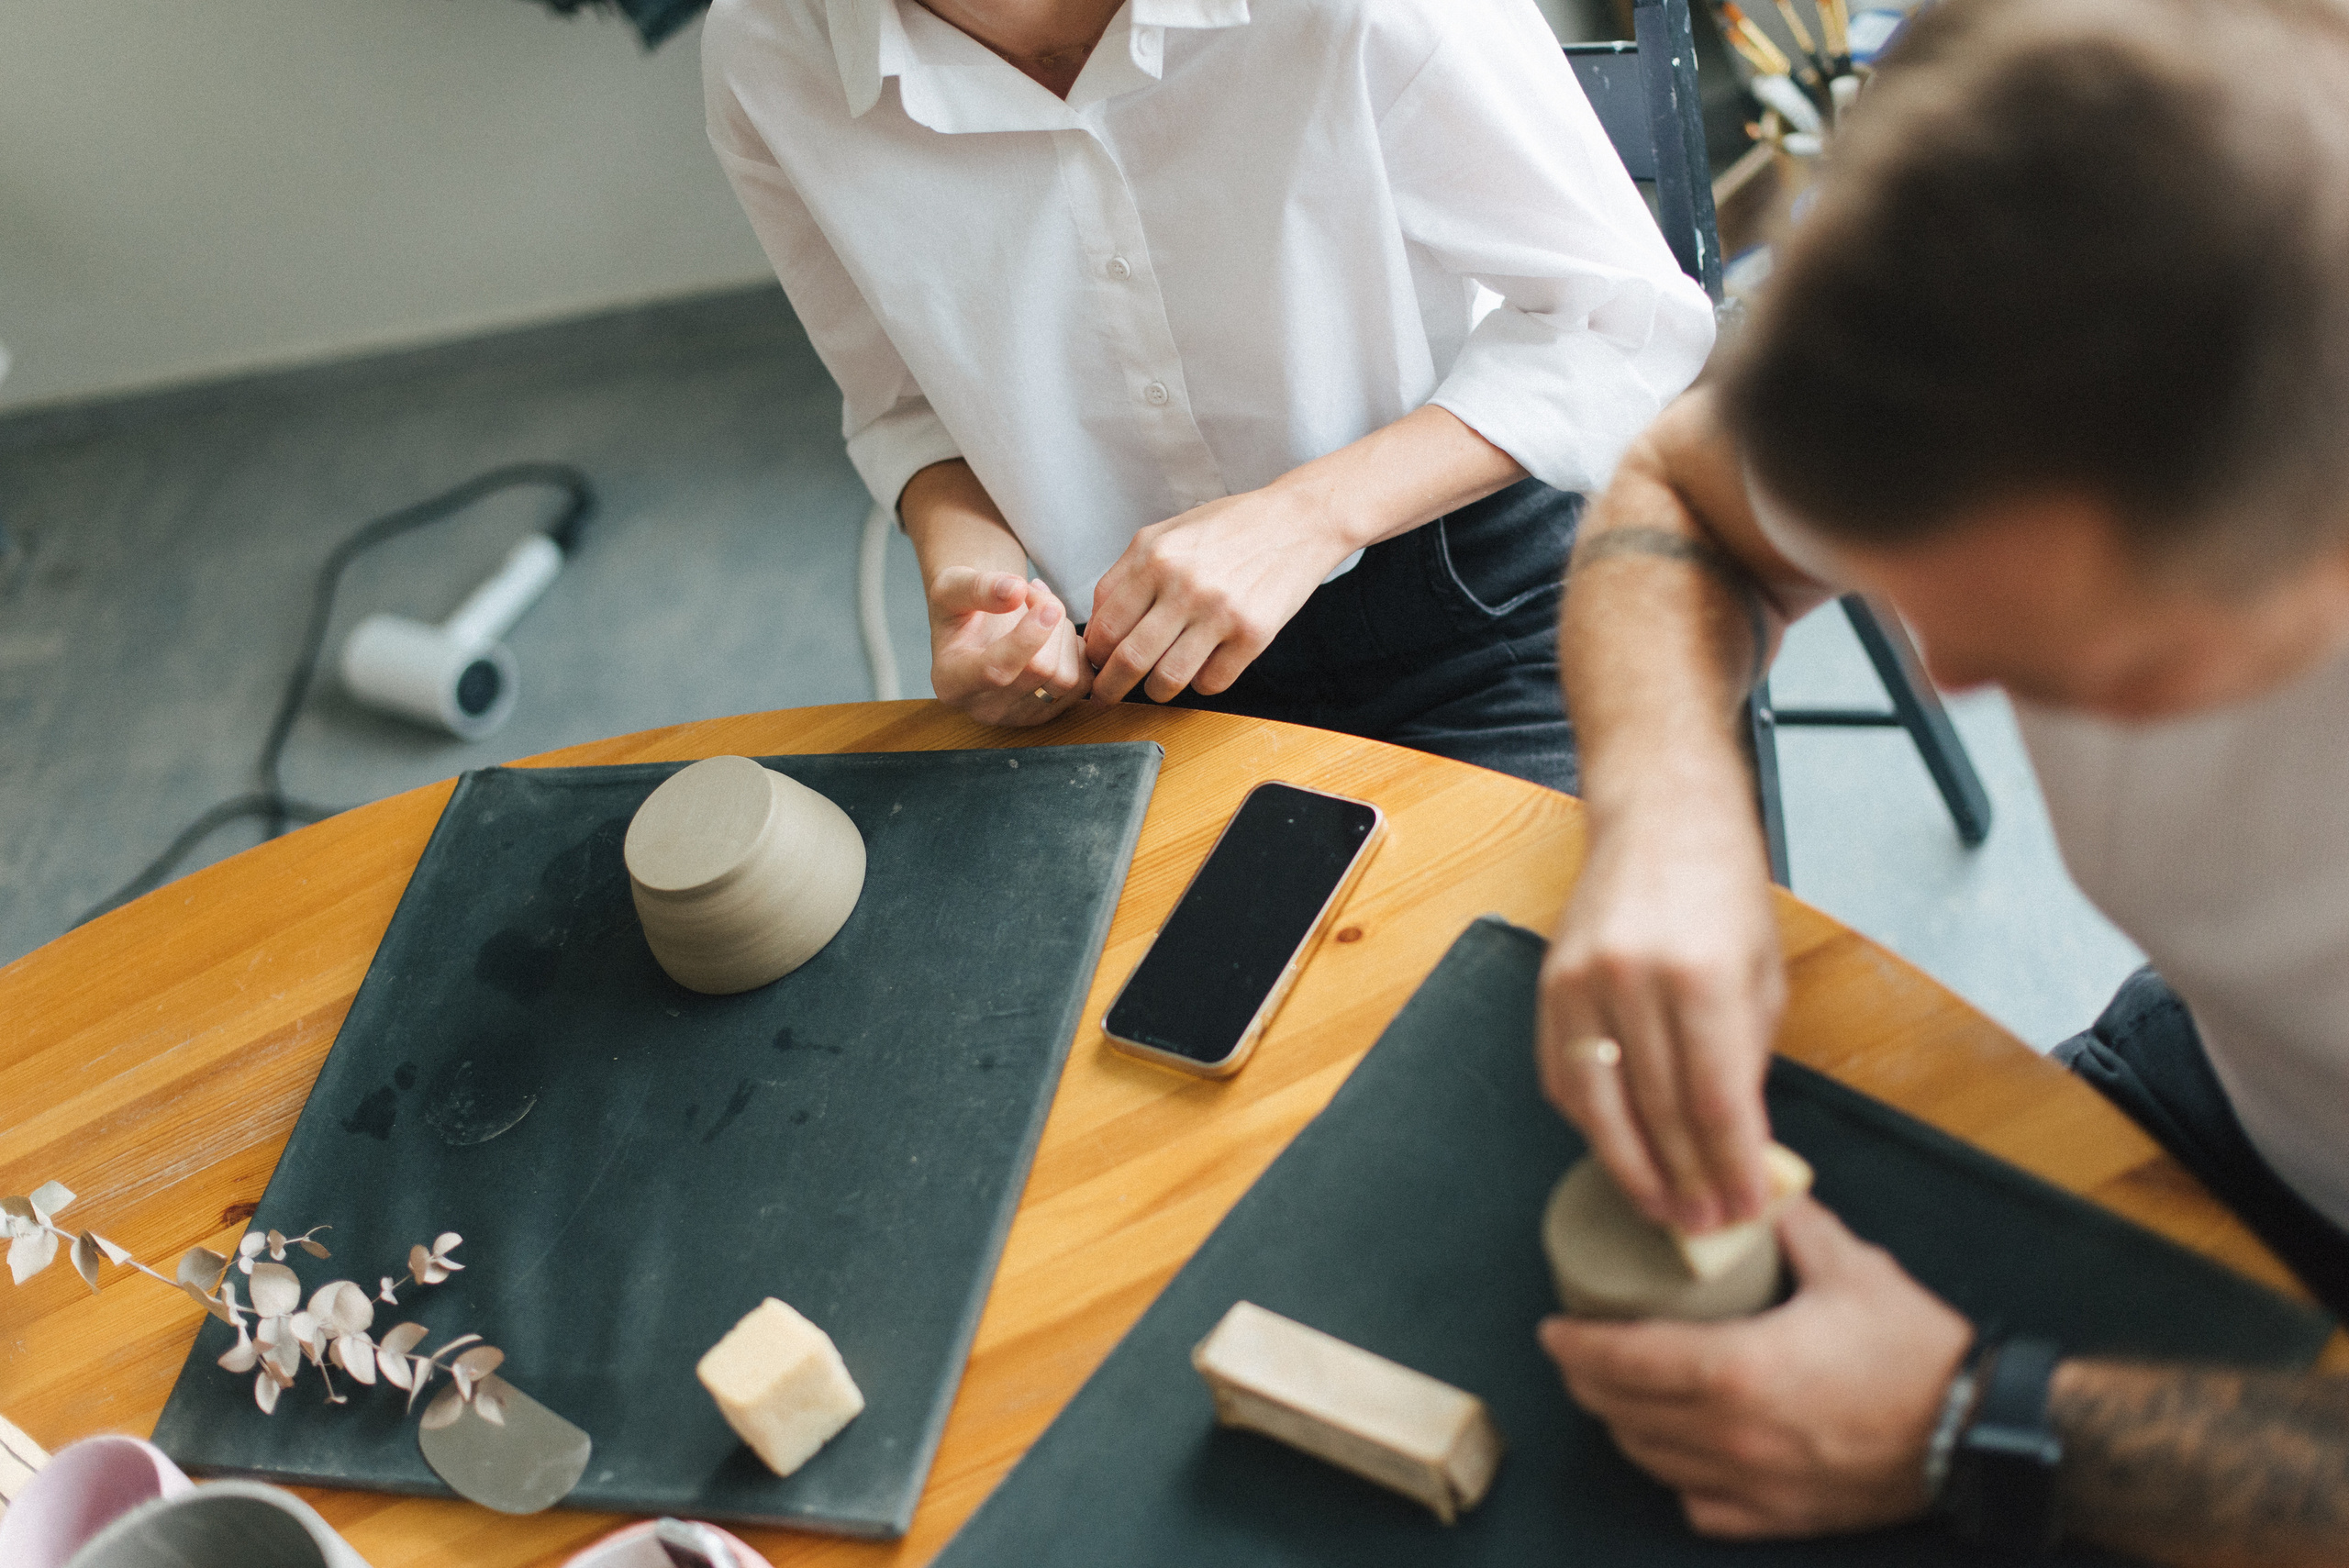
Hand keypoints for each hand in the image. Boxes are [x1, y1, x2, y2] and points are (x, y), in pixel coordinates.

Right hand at [926, 568, 1090, 725]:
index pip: (996, 671)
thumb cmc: (960, 607)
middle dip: (1049, 622)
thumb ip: (978, 587)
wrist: (976, 627)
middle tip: (1034, 592)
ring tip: (1043, 612)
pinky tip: (1056, 635)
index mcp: (953, 682)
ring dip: (1065, 635)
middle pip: (1040, 670)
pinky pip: (1083, 683)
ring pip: (1065, 678)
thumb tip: (1015, 590)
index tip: (1047, 606)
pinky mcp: (1049, 713)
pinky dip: (1078, 651)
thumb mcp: (952, 586)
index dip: (1027, 638)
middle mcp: (985, 709)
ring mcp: (1020, 716)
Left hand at [1083, 485, 1351, 703]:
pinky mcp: (1253, 634)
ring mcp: (1220, 612)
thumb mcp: (1167, 533)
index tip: (1095, 664)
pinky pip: (1212, 683)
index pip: (1105, 625)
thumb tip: (1098, 624)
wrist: (1297, 520)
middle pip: (1129, 659)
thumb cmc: (1229, 526)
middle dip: (1110, 688)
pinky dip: (1201, 684)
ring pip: (1168, 679)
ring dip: (1156, 691)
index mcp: (1155, 557)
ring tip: (1157, 685)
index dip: (1093, 654)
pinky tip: (1203, 666)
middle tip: (1106, 697)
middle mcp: (1184, 585)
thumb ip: (1127, 573)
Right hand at [1538, 801, 1783, 1232]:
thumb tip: (1736, 1143)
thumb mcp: (1761, 975)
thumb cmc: (1721, 890)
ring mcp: (1581, 984)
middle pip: (1659, 1114)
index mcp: (1702, 978)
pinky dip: (1590, 1121)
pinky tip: (1616, 1148)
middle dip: (1687, 1181)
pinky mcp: (1549, 986)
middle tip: (1706, 1225)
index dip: (1732, 1168)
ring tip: (1660, 1208)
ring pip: (1601, 1107)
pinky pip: (1563, 1076)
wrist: (1658, 818)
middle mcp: (1634, 981)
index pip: (1716, 1104)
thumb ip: (1746, 1059)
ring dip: (1633, 1168)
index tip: (1746, 1208)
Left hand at [1540, 1196, 1971, 1539]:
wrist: (1982, 1430)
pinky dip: (1674, 1476)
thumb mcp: (1848, 1265)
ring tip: (1616, 1390)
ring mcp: (1754, 1487)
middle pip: (1623, 1415)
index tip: (1555, 1329)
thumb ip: (1789, 1221)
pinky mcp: (1780, 1518)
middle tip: (1578, 1351)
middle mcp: (1733, 1437)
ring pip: (1652, 1462)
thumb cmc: (1917, 1350)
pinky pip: (1699, 1505)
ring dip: (1622, 1426)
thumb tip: (1753, 1186)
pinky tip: (1675, 1447)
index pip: (1623, 1362)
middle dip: (1587, 1382)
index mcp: (1738, 1372)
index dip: (1576, 1347)